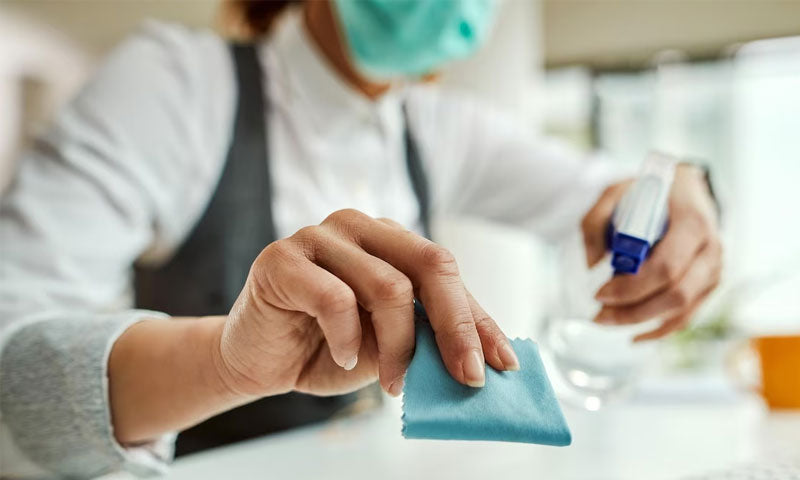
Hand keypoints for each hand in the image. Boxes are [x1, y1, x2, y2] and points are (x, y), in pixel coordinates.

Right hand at [214, 209, 519, 399]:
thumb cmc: (329, 348)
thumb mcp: (391, 346)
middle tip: (466, 377)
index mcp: (389, 241)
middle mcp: (360, 227)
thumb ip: (428, 338)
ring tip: (394, 383)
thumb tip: (487, 360)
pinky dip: (347, 338)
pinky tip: (342, 357)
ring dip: (399, 347)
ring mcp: (319, 236)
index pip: (446, 271)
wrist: (260, 361)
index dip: (477, 319)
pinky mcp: (282, 258)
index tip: (503, 364)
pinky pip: (335, 298)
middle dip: (456, 327)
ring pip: (388, 287)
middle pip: (430, 264)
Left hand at [581, 164, 721, 341]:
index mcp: (693, 223)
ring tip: (606, 321)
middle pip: (676, 294)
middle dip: (633, 311)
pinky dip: (661, 330)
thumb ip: (595, 222)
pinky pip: (687, 316)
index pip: (667, 267)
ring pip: (682, 310)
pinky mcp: (708, 285)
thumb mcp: (615, 192)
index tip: (599, 293)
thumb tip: (591, 264)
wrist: (684, 189)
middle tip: (598, 315)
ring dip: (641, 322)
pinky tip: (634, 336)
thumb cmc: (648, 192)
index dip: (632, 287)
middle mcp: (711, 250)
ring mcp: (713, 270)